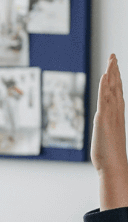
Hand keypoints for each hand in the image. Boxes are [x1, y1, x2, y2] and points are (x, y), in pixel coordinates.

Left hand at [93, 55, 127, 209]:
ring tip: (112, 59)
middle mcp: (116, 112)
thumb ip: (107, 127)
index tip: (115, 66)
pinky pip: (104, 100)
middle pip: (117, 86)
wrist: (113, 166)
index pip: (117, 92)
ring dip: (111, 73)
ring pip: (112, 89)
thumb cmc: (110, 154)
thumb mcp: (108, 135)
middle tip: (114, 55)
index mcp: (117, 115)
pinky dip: (105, 87)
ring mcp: (110, 115)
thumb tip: (104, 125)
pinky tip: (105, 76)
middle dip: (115, 70)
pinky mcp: (103, 119)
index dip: (116, 78)